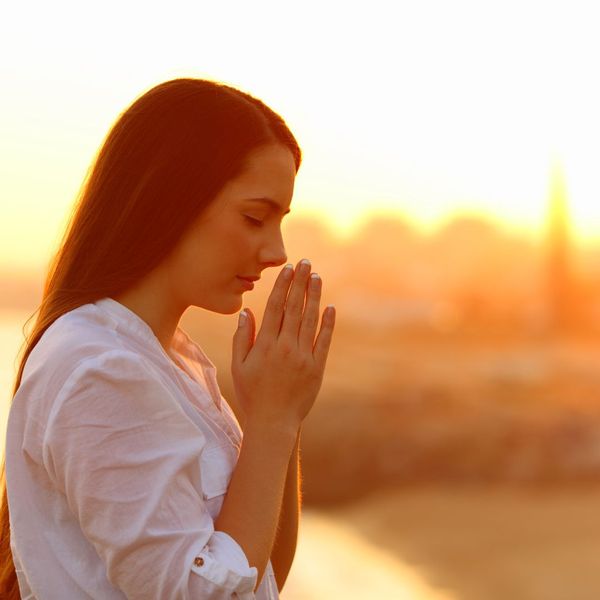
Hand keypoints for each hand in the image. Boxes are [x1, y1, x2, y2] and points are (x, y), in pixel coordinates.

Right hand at [231, 259, 335, 431]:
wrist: (274, 423)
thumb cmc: (251, 394)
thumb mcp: (239, 366)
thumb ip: (242, 337)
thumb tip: (247, 310)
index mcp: (265, 345)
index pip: (275, 307)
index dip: (283, 285)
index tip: (288, 268)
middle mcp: (285, 347)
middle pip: (294, 308)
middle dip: (300, 283)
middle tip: (306, 263)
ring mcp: (303, 357)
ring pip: (310, 320)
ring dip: (314, 296)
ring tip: (317, 277)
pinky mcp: (317, 367)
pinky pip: (323, 341)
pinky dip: (327, 323)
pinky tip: (330, 307)